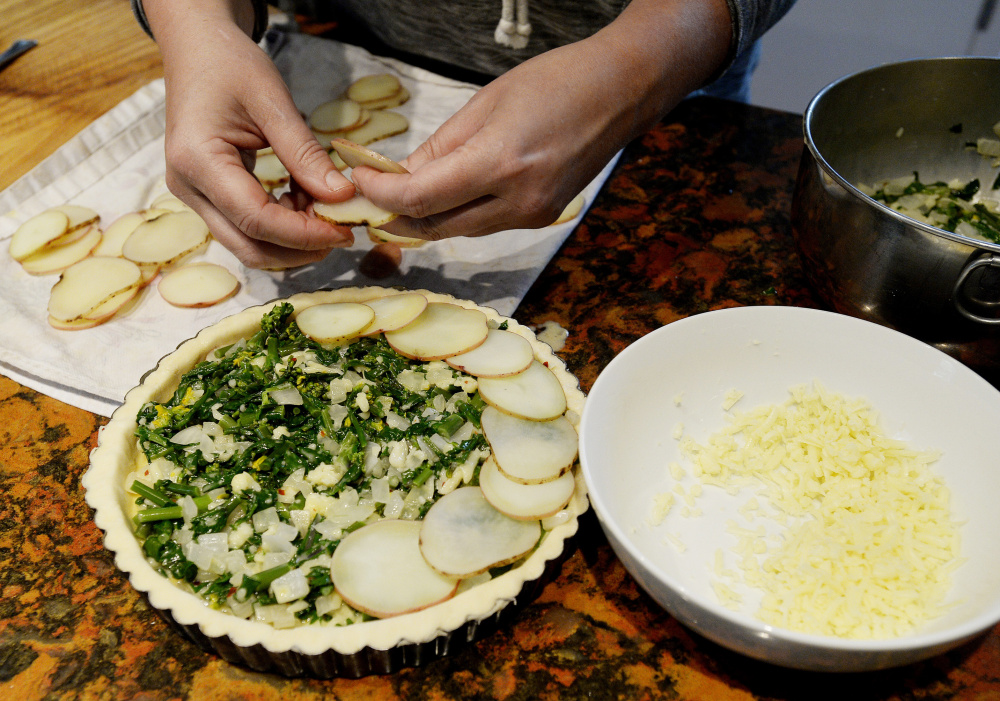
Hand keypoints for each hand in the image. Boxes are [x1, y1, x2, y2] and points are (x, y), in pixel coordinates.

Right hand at [145, 0, 355, 268]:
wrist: (196, 49)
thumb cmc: (230, 65)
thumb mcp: (273, 102)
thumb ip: (305, 153)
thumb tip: (342, 196)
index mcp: (198, 161)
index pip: (256, 220)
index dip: (303, 234)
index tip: (345, 231)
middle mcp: (188, 188)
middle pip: (248, 247)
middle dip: (299, 249)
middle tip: (342, 232)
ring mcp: (193, 196)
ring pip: (247, 244)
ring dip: (291, 239)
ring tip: (323, 209)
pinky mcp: (205, 196)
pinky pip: (245, 227)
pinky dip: (280, 225)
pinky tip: (303, 200)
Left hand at [352, 0, 730, 241]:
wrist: (620, 93)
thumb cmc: (556, 82)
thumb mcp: (486, 103)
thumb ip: (441, 146)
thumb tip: (403, 175)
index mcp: (500, 163)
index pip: (421, 199)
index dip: (380, 196)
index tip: (358, 183)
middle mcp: (517, 200)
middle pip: (435, 225)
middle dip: (395, 215)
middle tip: (367, 198)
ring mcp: (532, 214)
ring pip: (458, 230)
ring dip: (425, 217)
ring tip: (398, 197)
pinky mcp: (540, 218)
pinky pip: (484, 225)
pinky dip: (457, 214)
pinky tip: (443, 196)